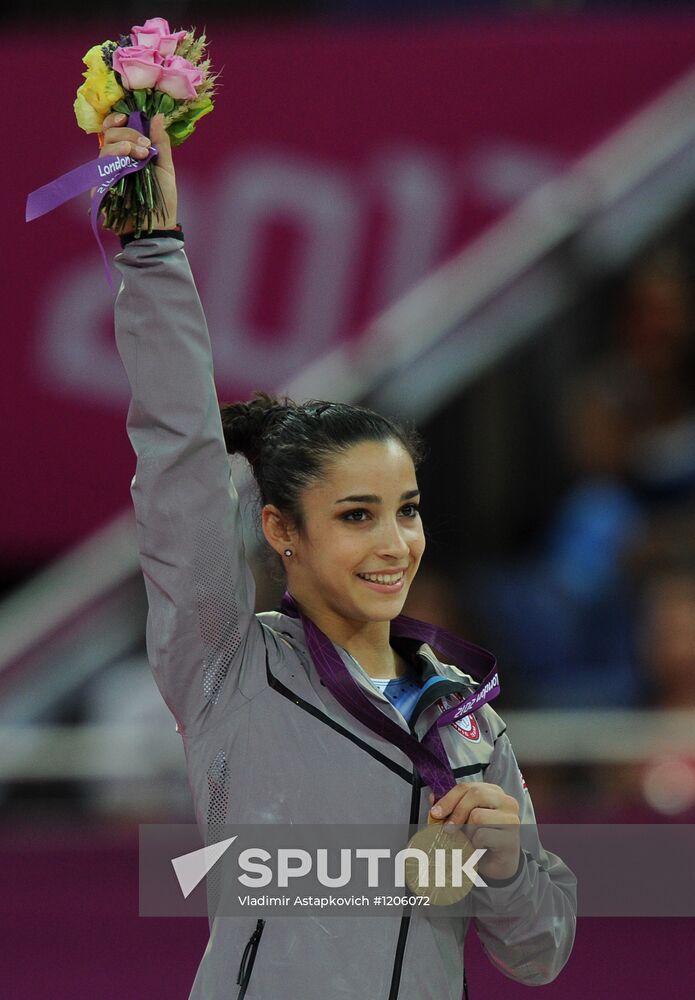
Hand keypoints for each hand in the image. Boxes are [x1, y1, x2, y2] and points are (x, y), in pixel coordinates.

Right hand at [97, 111, 177, 232]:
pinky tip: (126, 165)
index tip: (126, 118)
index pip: (114, 130)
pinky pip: (100, 170)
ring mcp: (107, 174)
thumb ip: (161, 142)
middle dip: (127, 135)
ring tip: (141, 156)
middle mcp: (115, 161)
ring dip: (123, 147)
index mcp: (128, 153)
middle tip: (145, 146)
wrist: (158, 226)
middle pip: (109, 136)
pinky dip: (113, 163)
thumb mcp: (165, 167)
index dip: (116, 120)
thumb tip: (158, 115)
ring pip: (104, 150)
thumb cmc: (162, 199)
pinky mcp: (101, 188)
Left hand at [429, 782, 520, 880]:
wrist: (497, 865)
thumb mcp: (462, 821)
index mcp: (492, 792)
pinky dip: (475, 843)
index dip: (448, 799)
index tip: (435, 813)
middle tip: (447, 828)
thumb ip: (449, 808)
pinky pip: (483, 835)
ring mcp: (511, 818)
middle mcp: (505, 801)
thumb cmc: (480, 839)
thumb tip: (432, 797)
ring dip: (468, 831)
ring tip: (471, 840)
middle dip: (456, 812)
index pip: (467, 787)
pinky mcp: (511, 837)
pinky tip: (480, 847)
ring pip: (478, 815)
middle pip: (475, 794)